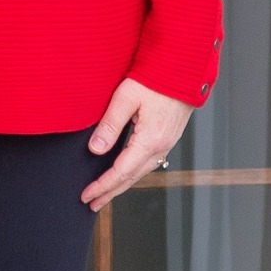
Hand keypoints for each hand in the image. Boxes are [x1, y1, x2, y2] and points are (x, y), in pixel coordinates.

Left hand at [82, 77, 193, 211]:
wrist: (184, 66)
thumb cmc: (155, 77)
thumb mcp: (126, 98)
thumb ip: (110, 125)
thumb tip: (95, 150)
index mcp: (150, 140)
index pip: (121, 172)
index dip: (102, 186)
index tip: (86, 196)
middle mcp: (161, 146)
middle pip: (132, 178)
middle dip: (111, 192)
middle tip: (92, 204)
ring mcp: (168, 142)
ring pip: (142, 172)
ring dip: (122, 184)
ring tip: (106, 193)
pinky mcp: (169, 136)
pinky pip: (149, 162)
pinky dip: (134, 172)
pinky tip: (126, 172)